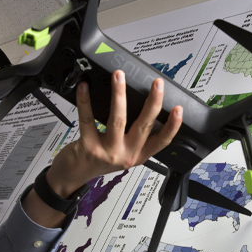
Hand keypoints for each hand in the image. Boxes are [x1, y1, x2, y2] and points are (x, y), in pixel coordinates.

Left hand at [23, 70, 182, 225]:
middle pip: (143, 126)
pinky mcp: (89, 147)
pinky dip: (85, 101)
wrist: (73, 175)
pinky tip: (84, 88)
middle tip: (157, 83)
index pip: (161, 141)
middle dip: (153, 102)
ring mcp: (107, 152)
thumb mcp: (121, 152)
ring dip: (119, 94)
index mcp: (137, 155)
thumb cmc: (97, 160)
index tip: (178, 109)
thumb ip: (132, 136)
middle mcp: (125, 155)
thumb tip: (140, 107)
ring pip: (117, 119)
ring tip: (119, 76)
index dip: (173, 126)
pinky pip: (88, 120)